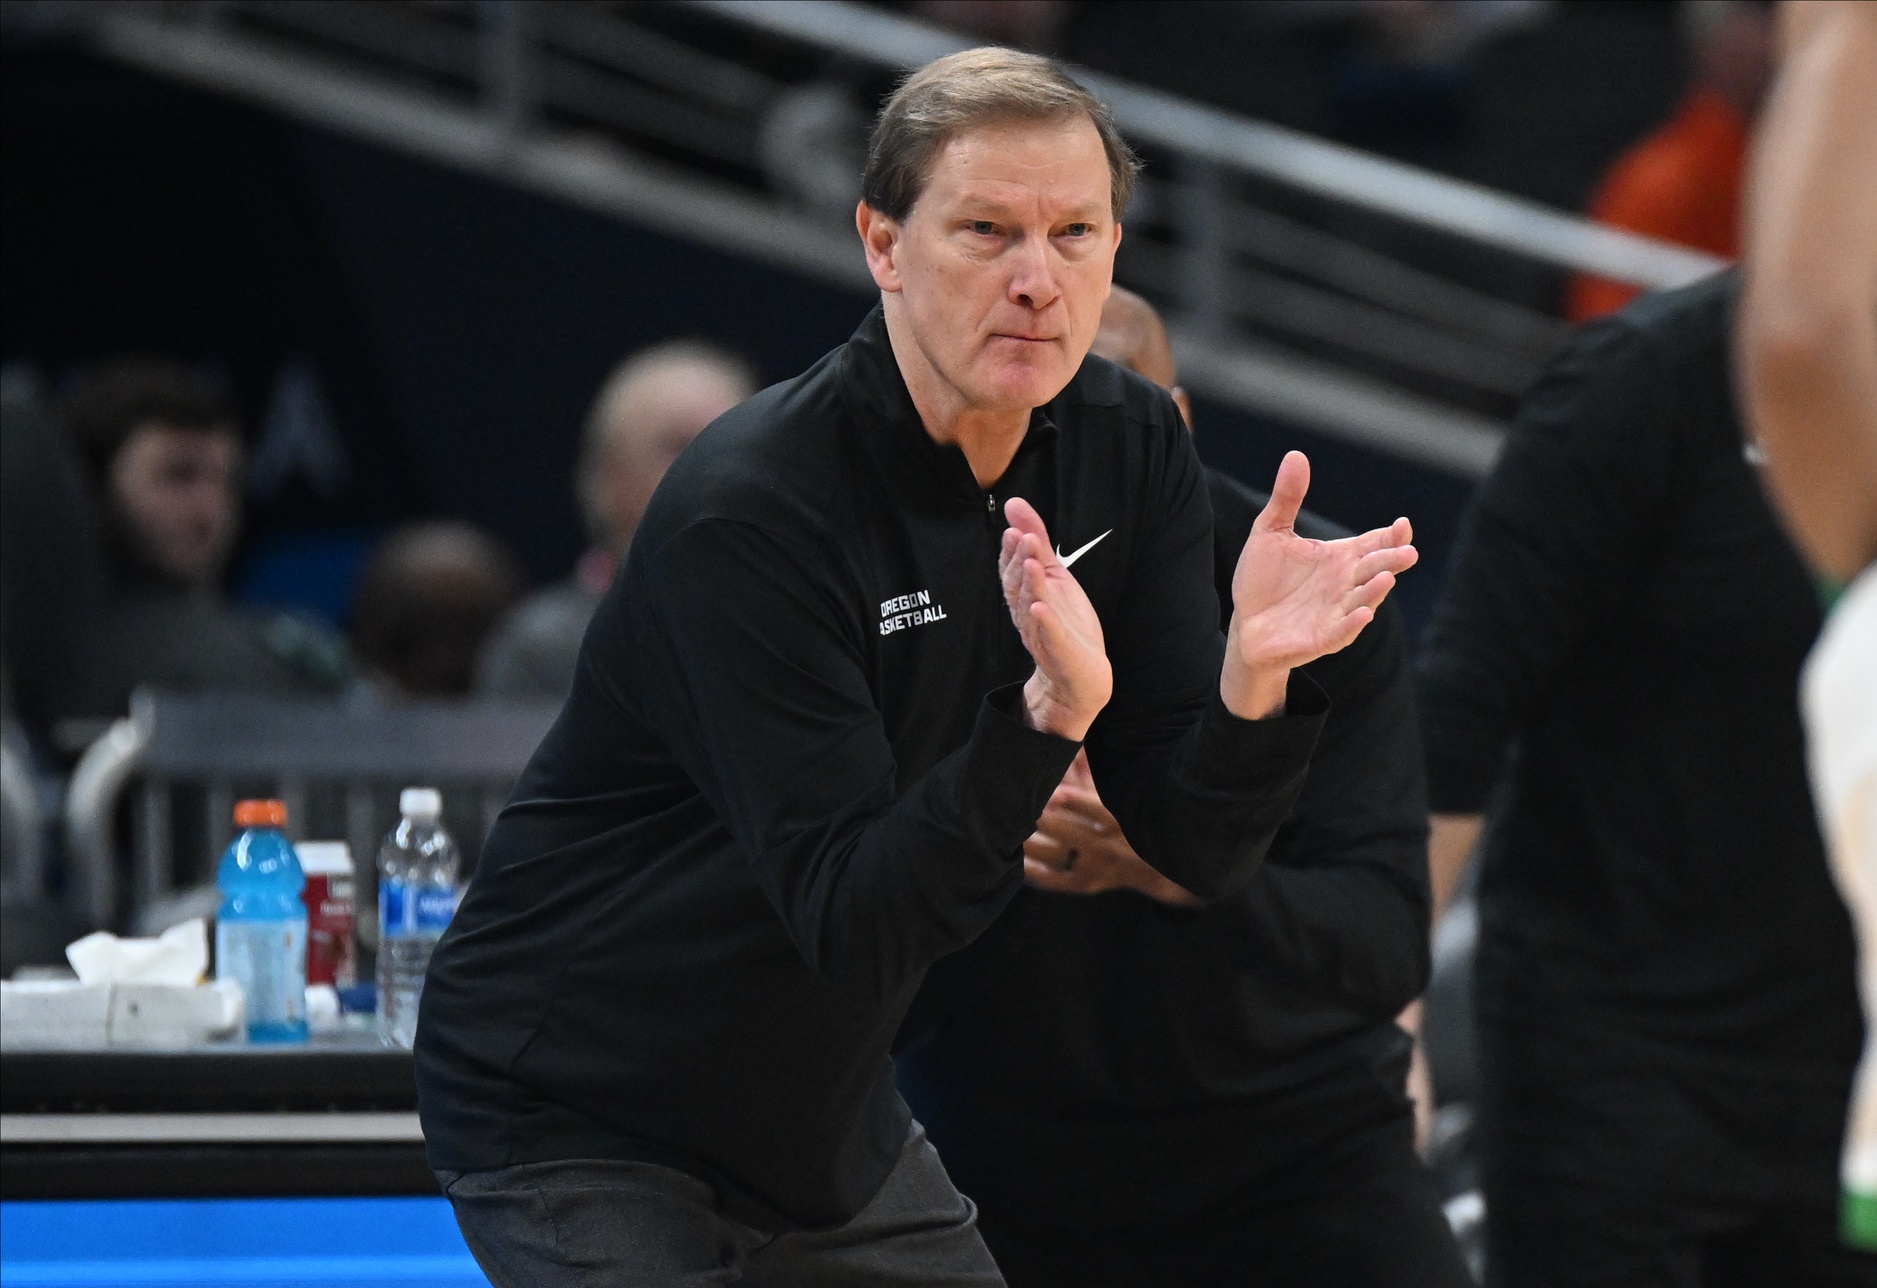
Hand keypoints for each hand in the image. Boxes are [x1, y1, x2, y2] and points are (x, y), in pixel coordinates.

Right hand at [1000, 497, 1112, 740]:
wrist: (1081, 676)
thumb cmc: (1065, 623)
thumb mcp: (1054, 576)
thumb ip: (1037, 543)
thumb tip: (1014, 504)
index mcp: (1026, 595)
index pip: (1012, 570)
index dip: (1012, 551)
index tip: (1014, 527)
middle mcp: (1028, 614)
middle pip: (1018, 586)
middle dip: (1019, 561)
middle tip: (1023, 536)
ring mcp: (1043, 634)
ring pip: (1031, 607)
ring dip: (1030, 585)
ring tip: (1032, 562)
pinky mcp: (1060, 652)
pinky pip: (1049, 636)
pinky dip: (1044, 622)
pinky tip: (1040, 607)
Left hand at [1024, 752, 1198, 905]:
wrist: (1150, 867)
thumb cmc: (1127, 819)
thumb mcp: (1117, 797)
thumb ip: (1090, 774)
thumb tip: (1069, 743)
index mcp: (1118, 821)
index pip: (1096, 809)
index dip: (1073, 800)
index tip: (1053, 791)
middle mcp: (1107, 846)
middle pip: (1070, 833)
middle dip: (1043, 819)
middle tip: (1015, 805)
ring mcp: (1094, 868)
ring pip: (1055, 856)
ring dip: (1029, 842)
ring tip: (1006, 828)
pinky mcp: (1082, 885)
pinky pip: (1051, 879)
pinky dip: (1031, 868)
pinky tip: (1013, 856)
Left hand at [1223, 452, 1416, 717]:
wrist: (1247, 625)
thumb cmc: (1264, 581)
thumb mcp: (1270, 533)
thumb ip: (1287, 498)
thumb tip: (1296, 455)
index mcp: (1340, 558)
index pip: (1374, 544)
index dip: (1391, 537)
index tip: (1403, 526)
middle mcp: (1344, 585)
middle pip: (1374, 570)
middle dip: (1391, 562)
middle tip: (1408, 552)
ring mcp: (1336, 612)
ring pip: (1362, 600)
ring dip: (1375, 591)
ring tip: (1387, 578)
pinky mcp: (1321, 638)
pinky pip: (1340, 631)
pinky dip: (1352, 623)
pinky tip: (1362, 613)